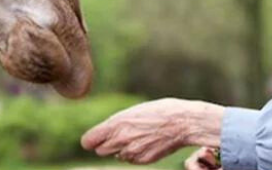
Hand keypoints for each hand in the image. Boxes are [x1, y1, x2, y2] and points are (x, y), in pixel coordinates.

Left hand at [81, 98, 223, 164]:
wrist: (183, 122)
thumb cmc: (158, 111)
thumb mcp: (132, 112)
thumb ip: (116, 124)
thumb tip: (104, 134)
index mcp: (116, 124)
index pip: (88, 141)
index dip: (91, 140)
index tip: (94, 139)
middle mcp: (121, 140)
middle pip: (101, 151)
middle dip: (105, 145)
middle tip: (118, 135)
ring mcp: (132, 152)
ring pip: (117, 155)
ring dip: (122, 149)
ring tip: (137, 136)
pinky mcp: (143, 160)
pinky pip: (131, 160)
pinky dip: (135, 154)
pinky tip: (146, 143)